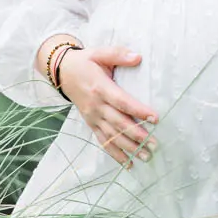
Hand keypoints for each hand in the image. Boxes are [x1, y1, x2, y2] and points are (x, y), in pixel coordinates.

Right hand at [39, 40, 157, 166]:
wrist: (62, 72)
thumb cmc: (85, 62)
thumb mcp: (99, 53)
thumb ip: (118, 54)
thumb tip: (138, 57)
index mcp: (100, 88)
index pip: (122, 101)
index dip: (138, 110)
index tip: (154, 118)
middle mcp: (96, 106)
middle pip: (118, 123)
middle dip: (137, 135)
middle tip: (155, 144)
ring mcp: (92, 117)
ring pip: (112, 136)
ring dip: (129, 148)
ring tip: (146, 156)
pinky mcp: (90, 124)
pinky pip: (103, 141)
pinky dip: (115, 154)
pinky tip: (129, 164)